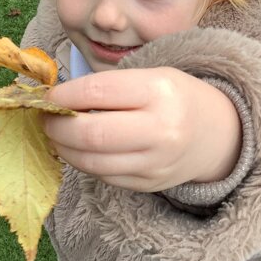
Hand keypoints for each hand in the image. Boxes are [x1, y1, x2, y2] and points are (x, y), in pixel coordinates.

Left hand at [43, 67, 241, 192]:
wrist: (215, 133)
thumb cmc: (173, 97)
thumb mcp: (150, 77)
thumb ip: (107, 87)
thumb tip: (55, 99)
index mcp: (159, 91)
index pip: (97, 92)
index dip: (63, 96)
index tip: (48, 97)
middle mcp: (160, 129)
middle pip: (92, 134)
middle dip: (57, 127)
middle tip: (45, 119)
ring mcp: (156, 161)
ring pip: (93, 162)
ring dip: (64, 149)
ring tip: (57, 135)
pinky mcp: (150, 183)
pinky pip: (104, 177)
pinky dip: (84, 163)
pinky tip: (79, 150)